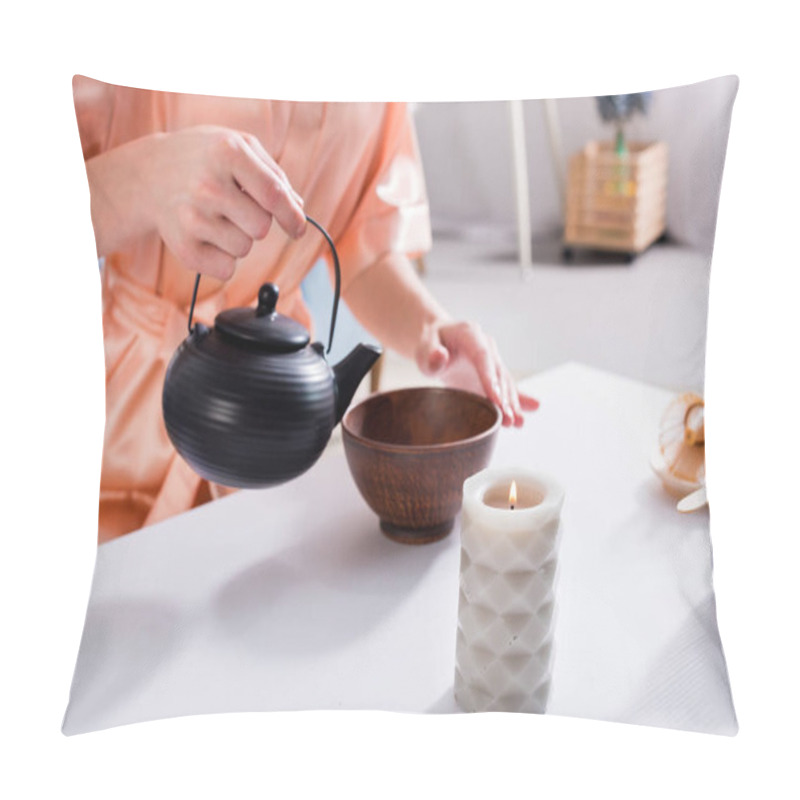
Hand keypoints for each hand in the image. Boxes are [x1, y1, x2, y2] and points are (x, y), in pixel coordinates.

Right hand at [97, 126, 306, 279]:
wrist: (148, 173)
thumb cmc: (204, 158)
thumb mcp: (237, 146)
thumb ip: (273, 175)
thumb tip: (297, 209)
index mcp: (227, 153)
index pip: (274, 195)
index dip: (292, 217)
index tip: (298, 229)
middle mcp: (207, 185)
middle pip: (261, 228)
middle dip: (256, 222)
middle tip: (234, 206)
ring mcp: (192, 217)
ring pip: (244, 249)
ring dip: (237, 238)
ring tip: (214, 216)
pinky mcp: (183, 246)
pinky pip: (226, 269)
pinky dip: (222, 258)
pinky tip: (205, 234)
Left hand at [415, 321, 538, 426]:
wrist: (437, 343)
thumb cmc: (430, 346)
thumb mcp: (424, 348)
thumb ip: (430, 354)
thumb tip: (440, 355)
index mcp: (470, 334)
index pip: (483, 357)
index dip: (490, 379)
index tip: (496, 400)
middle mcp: (486, 345)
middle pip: (498, 372)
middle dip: (504, 397)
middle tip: (509, 419)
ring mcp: (492, 360)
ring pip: (505, 382)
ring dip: (512, 403)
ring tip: (518, 422)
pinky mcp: (493, 375)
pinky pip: (506, 388)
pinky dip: (516, 400)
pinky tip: (529, 411)